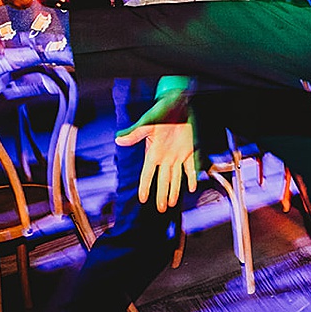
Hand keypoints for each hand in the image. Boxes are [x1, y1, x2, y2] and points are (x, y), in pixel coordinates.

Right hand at [114, 91, 196, 212]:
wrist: (180, 102)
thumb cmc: (163, 110)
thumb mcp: (148, 123)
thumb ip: (135, 133)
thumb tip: (119, 140)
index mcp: (153, 152)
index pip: (147, 174)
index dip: (145, 187)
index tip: (142, 198)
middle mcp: (165, 156)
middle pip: (162, 181)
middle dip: (161, 195)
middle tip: (160, 209)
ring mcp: (177, 155)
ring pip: (175, 178)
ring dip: (174, 191)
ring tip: (171, 203)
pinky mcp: (189, 150)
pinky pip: (190, 167)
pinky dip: (191, 177)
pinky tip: (191, 186)